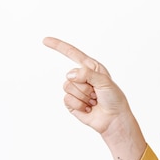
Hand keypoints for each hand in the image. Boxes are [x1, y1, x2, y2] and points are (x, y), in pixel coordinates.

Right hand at [43, 37, 146, 159]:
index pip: (73, 54)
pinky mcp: (71, 102)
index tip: (45, 40)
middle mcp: (82, 77)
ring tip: (93, 100)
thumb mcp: (104, 82)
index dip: (59, 46)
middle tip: (97, 93)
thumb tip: (69, 74)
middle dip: (85, 86)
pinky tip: (88, 108)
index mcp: (91, 68)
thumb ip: (87, 74)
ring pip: (67, 87)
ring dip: (83, 96)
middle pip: (70, 75)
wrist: (113, 119)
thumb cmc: (114, 99)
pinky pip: (67, 100)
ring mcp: (76, 90)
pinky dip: (79, 105)